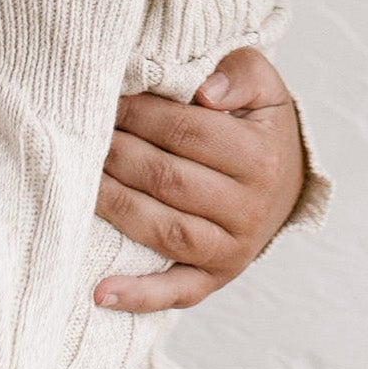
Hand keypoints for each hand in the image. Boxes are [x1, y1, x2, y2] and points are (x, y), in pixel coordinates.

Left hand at [93, 47, 305, 310]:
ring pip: (164, 230)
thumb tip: (206, 91)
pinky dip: (138, 295)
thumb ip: (241, 73)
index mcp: (260, 157)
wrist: (287, 182)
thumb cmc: (259, 127)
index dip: (140, 114)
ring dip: (116, 206)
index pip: (187, 132)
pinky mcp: (215, 278)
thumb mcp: (264, 87)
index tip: (108, 99)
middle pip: (168, 179)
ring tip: (80, 182)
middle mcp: (250, 208)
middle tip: (84, 133)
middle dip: (118, 153)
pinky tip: (99, 292)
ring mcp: (232, 249)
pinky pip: (176, 291)